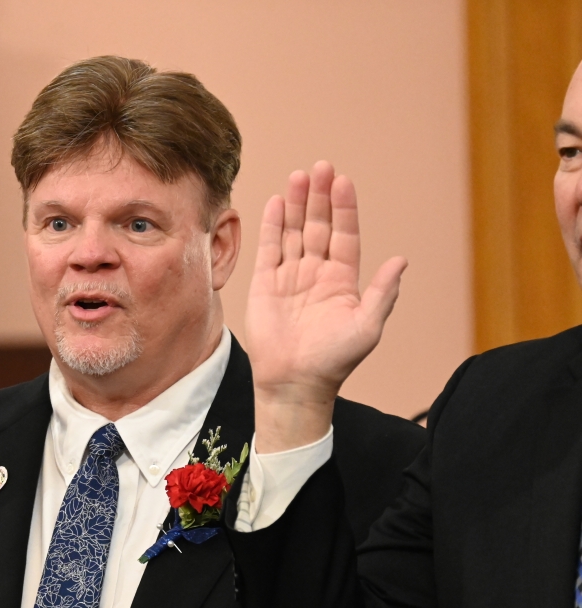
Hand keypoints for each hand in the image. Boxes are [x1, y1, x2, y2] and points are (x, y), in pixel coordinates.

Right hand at [245, 161, 406, 451]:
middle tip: (321, 167)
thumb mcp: (367, 326)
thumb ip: (383, 293)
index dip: (344, 208)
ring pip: (294, 232)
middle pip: (319, 226)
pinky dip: (273, 226)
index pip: (344, 235)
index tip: (343, 181)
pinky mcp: (265, 285)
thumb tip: (401, 261)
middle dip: (320, 197)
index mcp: (343, 280)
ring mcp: (290, 277)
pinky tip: (278, 203)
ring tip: (299, 177)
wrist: (295, 382)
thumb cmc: (334, 360)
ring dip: (298, 205)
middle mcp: (316, 273)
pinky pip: (269, 249)